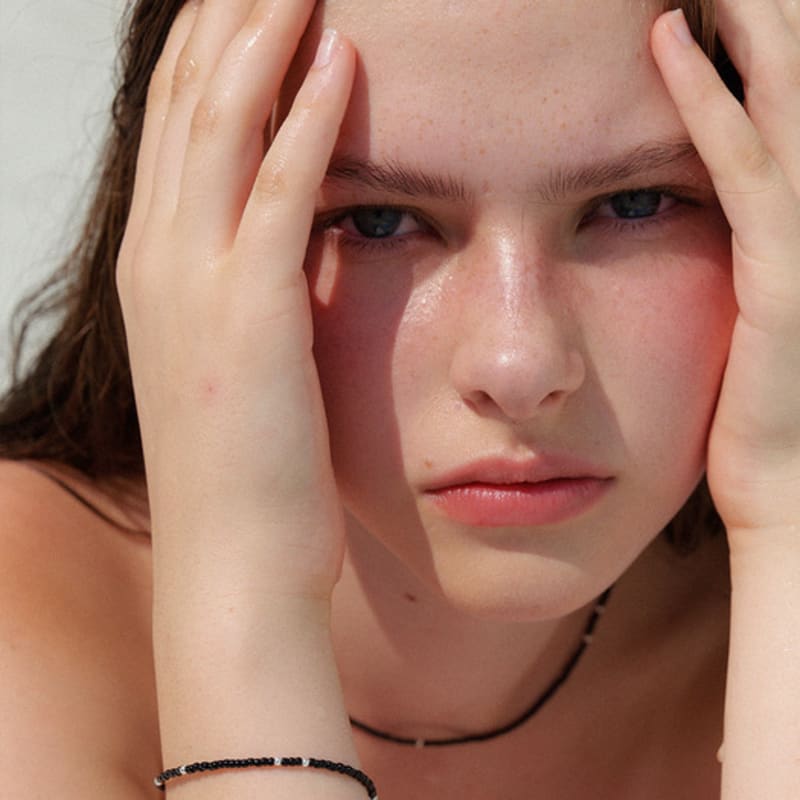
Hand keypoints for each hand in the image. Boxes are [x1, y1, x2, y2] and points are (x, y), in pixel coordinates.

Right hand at [116, 0, 355, 602]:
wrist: (236, 559)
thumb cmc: (248, 469)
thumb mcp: (239, 362)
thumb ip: (255, 288)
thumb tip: (303, 234)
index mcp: (157, 269)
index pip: (178, 125)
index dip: (212, 50)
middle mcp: (158, 260)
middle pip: (186, 102)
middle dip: (228, 17)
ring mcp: (195, 285)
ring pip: (219, 125)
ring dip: (261, 38)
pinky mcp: (250, 315)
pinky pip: (279, 192)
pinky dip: (305, 119)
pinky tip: (338, 59)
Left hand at [652, 1, 799, 534]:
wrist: (794, 501)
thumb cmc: (769, 421)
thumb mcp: (755, 321)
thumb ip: (746, 251)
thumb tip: (680, 201)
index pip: (789, 107)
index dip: (765, 42)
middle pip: (796, 83)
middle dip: (766, 14)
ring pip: (783, 100)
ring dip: (747, 24)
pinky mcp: (783, 275)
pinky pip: (744, 169)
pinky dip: (709, 105)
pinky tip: (669, 47)